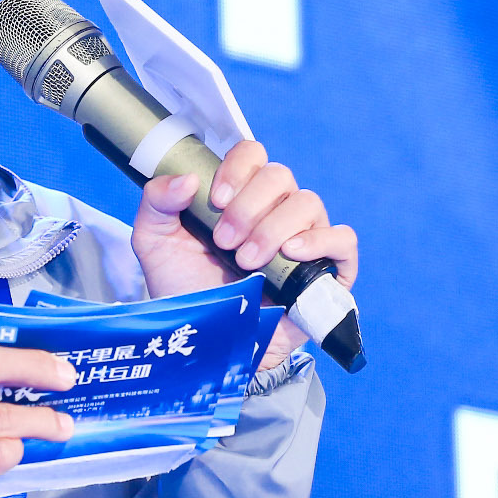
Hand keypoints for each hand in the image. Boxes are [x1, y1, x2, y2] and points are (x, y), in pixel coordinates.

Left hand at [128, 142, 357, 365]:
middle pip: (280, 176)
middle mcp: (276, 210)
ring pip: (308, 203)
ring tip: (248, 262)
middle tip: (225, 243)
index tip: (216, 200)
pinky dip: (320, 241)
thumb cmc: (186, 290)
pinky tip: (292, 254)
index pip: (253, 155)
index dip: (238, 168)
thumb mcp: (155, 243)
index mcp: (240, 196)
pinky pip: (343, 239)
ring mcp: (305, 238)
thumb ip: (157, 202)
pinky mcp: (328, 271)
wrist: (206, 342)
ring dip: (273, 229)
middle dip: (248, 207)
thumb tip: (186, 178)